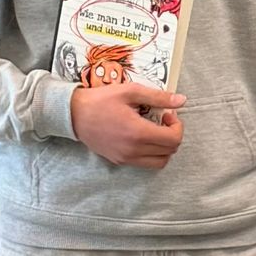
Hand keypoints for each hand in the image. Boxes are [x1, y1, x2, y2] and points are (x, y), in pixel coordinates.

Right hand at [69, 80, 185, 167]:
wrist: (73, 115)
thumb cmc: (101, 100)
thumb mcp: (131, 91)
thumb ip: (158, 97)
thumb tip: (181, 100)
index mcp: (138, 133)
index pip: (173, 139)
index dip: (177, 126)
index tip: (168, 114)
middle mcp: (133, 150)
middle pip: (170, 151)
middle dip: (172, 134)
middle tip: (162, 119)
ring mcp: (126, 158)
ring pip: (160, 162)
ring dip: (164, 147)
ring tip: (154, 130)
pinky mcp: (119, 161)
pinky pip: (145, 163)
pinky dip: (152, 153)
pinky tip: (143, 136)